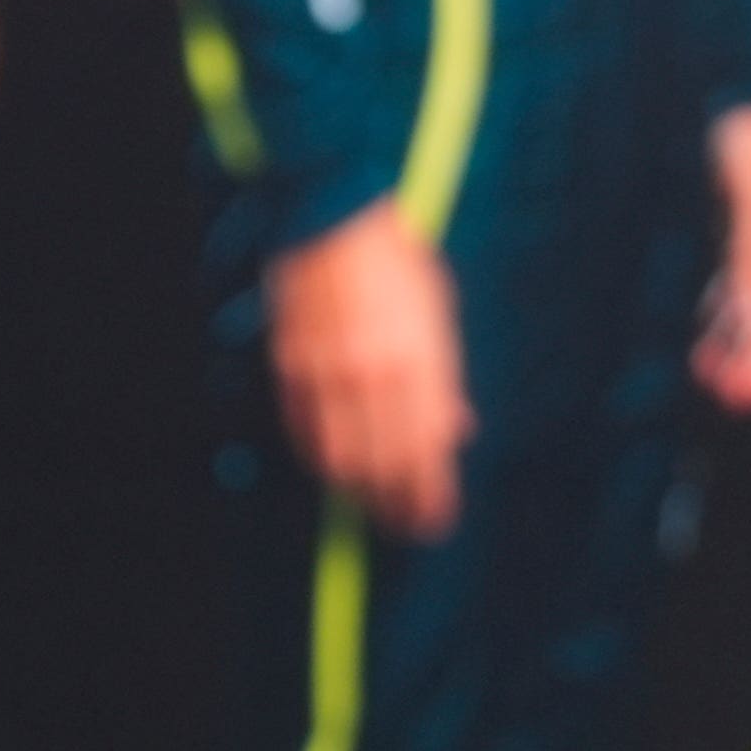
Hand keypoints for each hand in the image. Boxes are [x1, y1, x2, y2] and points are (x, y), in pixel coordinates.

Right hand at [268, 196, 471, 540]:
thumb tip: (457, 430)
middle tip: (408, 528)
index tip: (436, 521)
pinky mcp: (292, 365)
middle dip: (398, 505)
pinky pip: (305, 430)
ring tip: (374, 508)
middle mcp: (375, 374)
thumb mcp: (440, 319)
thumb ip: (446, 382)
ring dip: (359, 492)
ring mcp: (329, 372)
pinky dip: (319, 457)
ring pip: (341, 457)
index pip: (427, 451)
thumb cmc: (400, 268)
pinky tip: (334, 470)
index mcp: (420, 362)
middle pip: (385, 464)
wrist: (334, 222)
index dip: (431, 494)